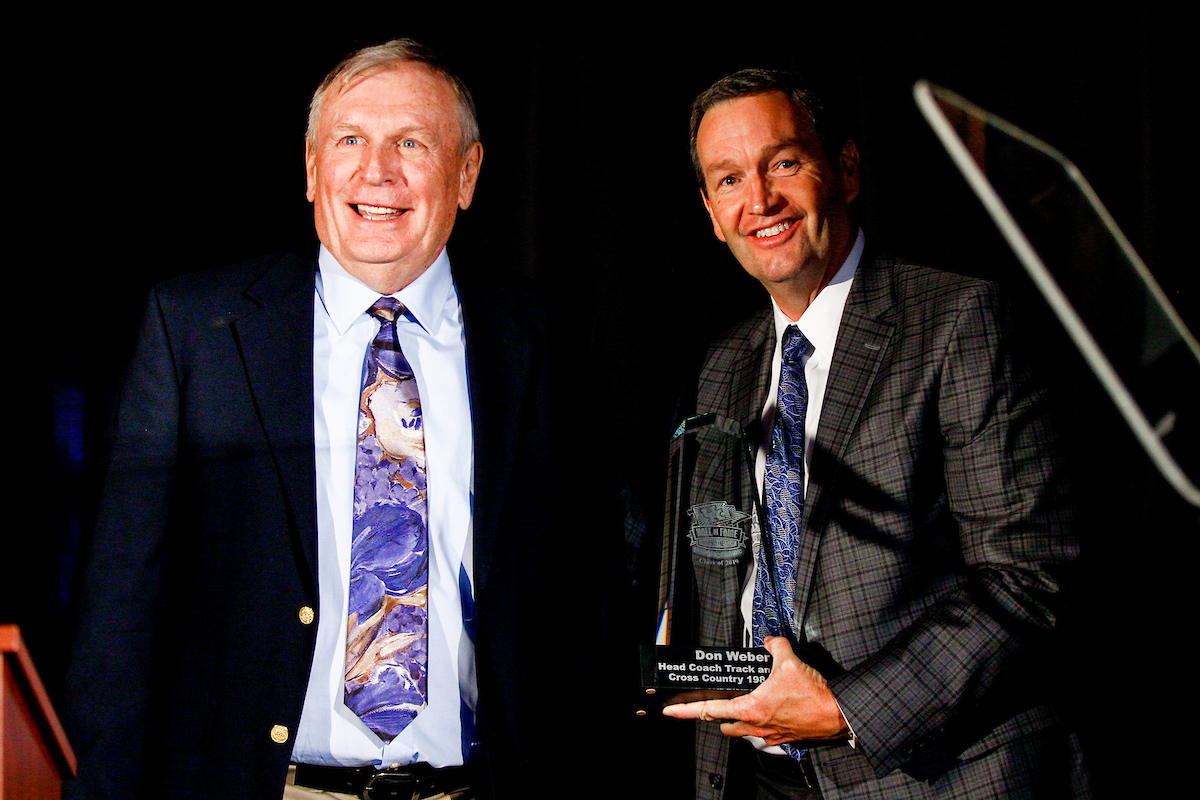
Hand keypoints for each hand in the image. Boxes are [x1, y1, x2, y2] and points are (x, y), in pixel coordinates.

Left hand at [661, 636, 847, 744]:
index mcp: (750, 709)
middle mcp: (757, 725)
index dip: (687, 711)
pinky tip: (771, 710)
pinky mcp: (785, 738)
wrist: (838, 714)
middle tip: (715, 704)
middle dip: (717, 717)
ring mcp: (771, 734)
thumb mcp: (790, 661)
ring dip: (739, 721)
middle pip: (725, 726)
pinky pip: (766, 733)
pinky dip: (762, 723)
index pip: (710, 710)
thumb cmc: (814, 694)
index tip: (671, 711)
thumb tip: (770, 640)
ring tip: (743, 705)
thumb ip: (775, 646)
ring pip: (744, 732)